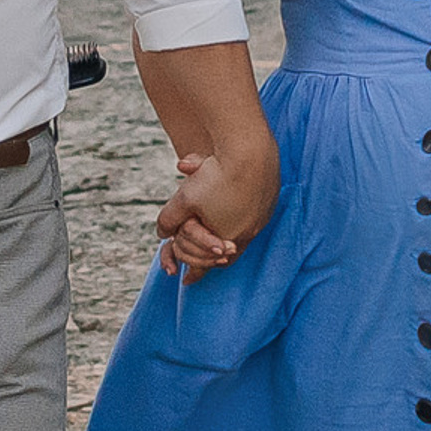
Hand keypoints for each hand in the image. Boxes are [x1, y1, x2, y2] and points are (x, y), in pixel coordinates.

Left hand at [156, 143, 279, 281]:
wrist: (252, 151)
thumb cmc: (215, 176)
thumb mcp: (184, 199)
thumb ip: (168, 219)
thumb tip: (160, 233)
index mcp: (226, 238)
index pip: (209, 263)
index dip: (195, 272)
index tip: (185, 280)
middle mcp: (248, 233)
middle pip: (229, 255)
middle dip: (212, 258)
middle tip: (203, 262)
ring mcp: (261, 219)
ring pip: (242, 236)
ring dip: (227, 237)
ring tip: (218, 238)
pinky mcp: (269, 203)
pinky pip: (253, 218)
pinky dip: (242, 218)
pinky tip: (236, 211)